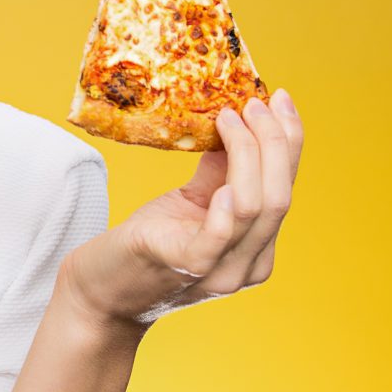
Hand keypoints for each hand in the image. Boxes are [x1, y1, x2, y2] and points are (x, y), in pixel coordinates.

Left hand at [58, 89, 304, 332]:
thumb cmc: (147, 243)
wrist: (101, 293)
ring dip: (248, 155)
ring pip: (256, 208)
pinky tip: (222, 184)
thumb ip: (218, 171)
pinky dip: (226, 208)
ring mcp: (220, 270)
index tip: (280, 98)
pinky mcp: (185, 266)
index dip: (289, 141)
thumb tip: (232, 119)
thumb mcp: (188, 202)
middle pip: (280, 197)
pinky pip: (219, 237)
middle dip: (273, 141)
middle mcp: (248, 264)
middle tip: (253, 102)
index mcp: (256, 247)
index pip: (286, 188)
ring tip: (228, 117)